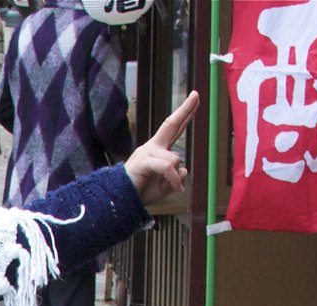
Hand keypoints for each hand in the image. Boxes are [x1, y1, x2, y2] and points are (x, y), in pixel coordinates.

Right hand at [125, 91, 197, 208]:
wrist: (120, 201)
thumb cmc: (140, 193)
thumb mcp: (165, 187)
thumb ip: (176, 177)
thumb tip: (184, 169)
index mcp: (158, 150)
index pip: (174, 129)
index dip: (185, 115)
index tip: (195, 98)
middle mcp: (152, 147)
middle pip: (171, 125)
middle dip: (185, 109)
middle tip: (196, 94)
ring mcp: (147, 152)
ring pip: (175, 159)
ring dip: (176, 177)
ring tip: (170, 188)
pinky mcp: (143, 161)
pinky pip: (167, 168)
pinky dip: (173, 180)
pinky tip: (176, 189)